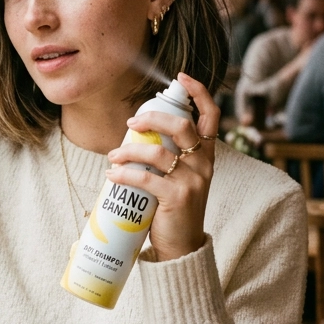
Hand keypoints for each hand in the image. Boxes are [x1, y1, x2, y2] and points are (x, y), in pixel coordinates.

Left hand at [106, 73, 218, 261]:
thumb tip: (136, 134)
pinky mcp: (178, 198)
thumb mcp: (181, 176)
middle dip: (153, 119)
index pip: (210, 114)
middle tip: (131, 123)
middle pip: (181, 126)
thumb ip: (169, 155)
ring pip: (158, 152)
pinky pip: (147, 178)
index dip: (199, 92)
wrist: (182, 246)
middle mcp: (204, 164)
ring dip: (130, 150)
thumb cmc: (174, 207)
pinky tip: (112, 174)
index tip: (180, 77)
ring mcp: (193, 181)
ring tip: (113, 155)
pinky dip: (125, 174)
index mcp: (207, 154)